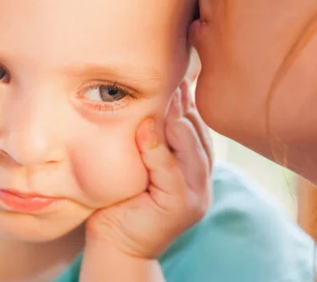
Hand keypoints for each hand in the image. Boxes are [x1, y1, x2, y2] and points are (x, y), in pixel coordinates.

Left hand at [85, 79, 213, 259]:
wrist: (115, 242)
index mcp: (194, 165)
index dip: (186, 100)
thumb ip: (148, 138)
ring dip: (175, 121)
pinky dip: (158, 150)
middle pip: (198, 132)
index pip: (195, 125)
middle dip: (184, 104)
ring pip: (191, 148)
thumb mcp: (138, 162)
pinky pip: (172, 171)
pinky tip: (147, 129)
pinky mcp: (183, 205)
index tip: (174, 74)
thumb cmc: (121, 199)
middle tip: (170, 76)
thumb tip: (145, 101)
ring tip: (164, 95)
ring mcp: (197, 194)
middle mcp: (201, 178)